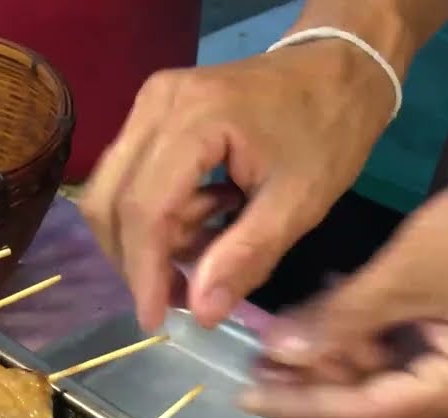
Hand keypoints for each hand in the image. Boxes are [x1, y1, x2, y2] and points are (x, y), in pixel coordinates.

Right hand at [79, 41, 393, 330]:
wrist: (338, 67)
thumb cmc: (329, 131)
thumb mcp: (300, 202)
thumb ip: (246, 257)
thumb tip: (200, 314)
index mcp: (196, 120)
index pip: (145, 208)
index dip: (144, 271)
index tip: (155, 319)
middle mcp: (156, 106)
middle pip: (110, 202)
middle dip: (137, 259)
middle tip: (182, 291)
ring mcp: (146, 105)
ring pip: (110, 194)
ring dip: (146, 238)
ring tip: (207, 242)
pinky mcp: (147, 112)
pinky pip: (125, 179)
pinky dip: (153, 215)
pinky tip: (201, 217)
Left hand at [239, 190, 447, 417]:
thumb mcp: (411, 272)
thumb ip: (342, 319)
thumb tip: (279, 353)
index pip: (356, 416)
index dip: (295, 407)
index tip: (243, 395)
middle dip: (311, 391)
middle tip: (262, 358)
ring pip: (384, 392)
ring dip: (333, 362)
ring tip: (291, 322)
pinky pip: (405, 363)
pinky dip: (366, 343)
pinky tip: (338, 303)